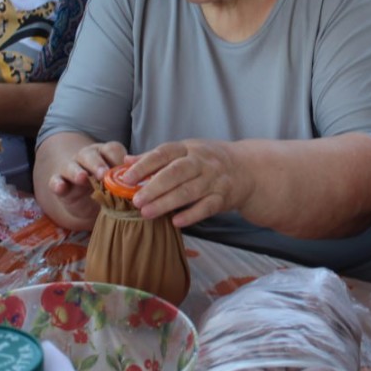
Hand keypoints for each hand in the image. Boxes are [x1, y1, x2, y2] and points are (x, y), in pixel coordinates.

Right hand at [45, 140, 128, 222]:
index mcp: (106, 154)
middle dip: (97, 164)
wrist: (87, 202)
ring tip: (82, 178)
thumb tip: (144, 185)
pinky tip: (61, 187)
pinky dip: (57, 183)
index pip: (112, 149)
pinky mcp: (59, 183)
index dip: (117, 158)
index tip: (124, 170)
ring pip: (72, 166)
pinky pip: (55, 180)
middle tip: (104, 174)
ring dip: (77, 171)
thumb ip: (128, 182)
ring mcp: (71, 169)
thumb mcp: (119, 184)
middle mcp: (88, 158)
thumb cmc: (108, 188)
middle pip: (91, 155)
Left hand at [129, 140, 245, 226]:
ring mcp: (214, 179)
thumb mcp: (184, 151)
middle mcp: (201, 162)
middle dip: (154, 187)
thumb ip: (155, 158)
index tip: (127, 178)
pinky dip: (191, 215)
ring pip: (189, 191)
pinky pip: (206, 207)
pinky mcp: (223, 197)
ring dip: (167, 203)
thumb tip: (125, 162)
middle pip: (176, 172)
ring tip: (147, 213)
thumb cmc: (206, 161)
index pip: (163, 153)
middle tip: (136, 201)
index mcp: (188, 148)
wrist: (245, 169)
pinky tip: (175, 222)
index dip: (144, 165)